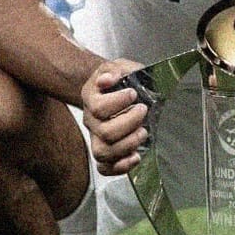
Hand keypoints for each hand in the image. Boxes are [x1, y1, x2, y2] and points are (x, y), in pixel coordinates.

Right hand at [81, 58, 148, 175]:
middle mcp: (90, 121)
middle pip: (103, 132)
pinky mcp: (105, 153)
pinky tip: (136, 157)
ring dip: (128, 145)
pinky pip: (105, 168)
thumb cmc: (118, 79)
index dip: (118, 102)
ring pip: (103, 153)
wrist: (113, 89)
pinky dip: (120, 167)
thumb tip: (108, 79)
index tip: (133, 94)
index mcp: (91, 98)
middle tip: (143, 110)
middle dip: (129, 123)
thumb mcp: (118, 66)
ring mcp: (96, 138)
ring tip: (143, 132)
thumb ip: (114, 69)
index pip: (98, 107)